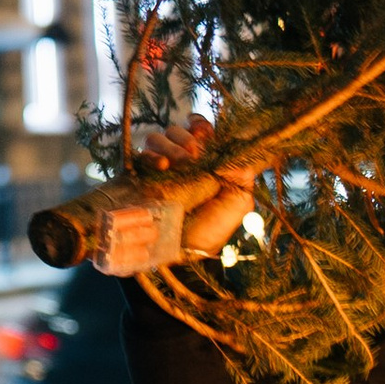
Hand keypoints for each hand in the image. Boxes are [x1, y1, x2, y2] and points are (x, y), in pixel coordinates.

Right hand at [133, 130, 258, 259]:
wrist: (176, 256)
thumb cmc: (208, 234)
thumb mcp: (236, 205)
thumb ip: (243, 175)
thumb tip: (246, 148)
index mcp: (205, 165)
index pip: (199, 131)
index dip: (200, 127)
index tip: (204, 133)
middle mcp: (180, 164)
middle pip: (177, 130)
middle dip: (186, 138)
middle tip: (193, 155)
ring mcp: (158, 170)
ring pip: (157, 137)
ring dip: (170, 145)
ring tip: (178, 163)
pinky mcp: (138, 177)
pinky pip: (141, 154)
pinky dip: (151, 155)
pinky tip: (162, 167)